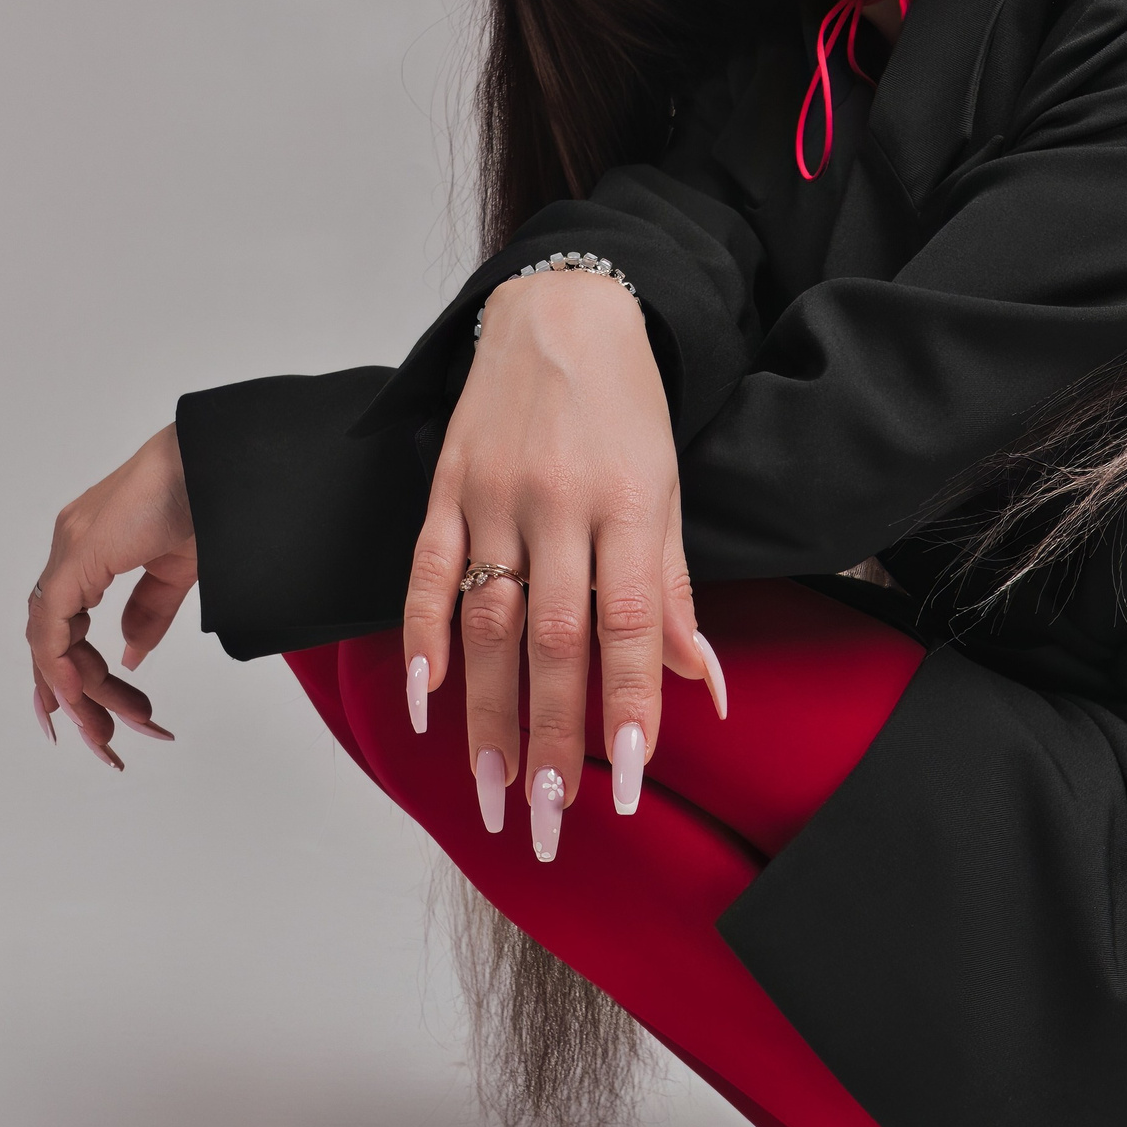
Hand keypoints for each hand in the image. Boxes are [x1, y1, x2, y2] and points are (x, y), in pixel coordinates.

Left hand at [26, 425, 197, 767]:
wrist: (220, 459)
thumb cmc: (210, 497)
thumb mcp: (179, 570)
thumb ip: (149, 613)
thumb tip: (127, 658)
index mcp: (91, 549)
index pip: (64, 625)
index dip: (71, 675)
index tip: (94, 718)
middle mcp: (70, 549)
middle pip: (54, 641)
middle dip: (78, 699)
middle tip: (109, 741)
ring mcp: (70, 549)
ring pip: (49, 640)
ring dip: (79, 694)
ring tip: (111, 733)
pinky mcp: (78, 555)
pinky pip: (52, 625)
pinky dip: (60, 666)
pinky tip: (81, 699)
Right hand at [403, 273, 721, 851]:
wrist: (562, 309)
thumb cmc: (626, 411)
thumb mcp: (670, 489)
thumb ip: (674, 593)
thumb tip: (704, 688)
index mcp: (631, 504)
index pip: (630, 624)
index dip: (630, 707)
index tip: (627, 785)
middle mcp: (559, 502)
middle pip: (552, 639)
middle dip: (550, 738)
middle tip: (545, 818)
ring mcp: (494, 493)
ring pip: (487, 621)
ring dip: (486, 715)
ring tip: (491, 791)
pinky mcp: (445, 484)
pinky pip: (425, 571)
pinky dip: (422, 638)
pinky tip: (425, 703)